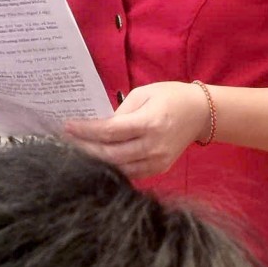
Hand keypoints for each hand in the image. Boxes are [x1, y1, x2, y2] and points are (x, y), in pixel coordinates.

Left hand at [62, 81, 209, 177]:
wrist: (200, 113)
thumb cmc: (171, 96)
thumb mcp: (144, 93)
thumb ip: (121, 111)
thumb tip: (100, 126)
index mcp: (149, 123)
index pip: (109, 132)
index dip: (86, 131)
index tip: (67, 127)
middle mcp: (153, 145)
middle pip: (110, 154)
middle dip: (85, 148)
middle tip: (67, 142)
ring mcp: (157, 161)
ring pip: (119, 168)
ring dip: (97, 161)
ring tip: (79, 152)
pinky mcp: (160, 169)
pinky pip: (131, 173)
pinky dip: (114, 168)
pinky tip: (100, 160)